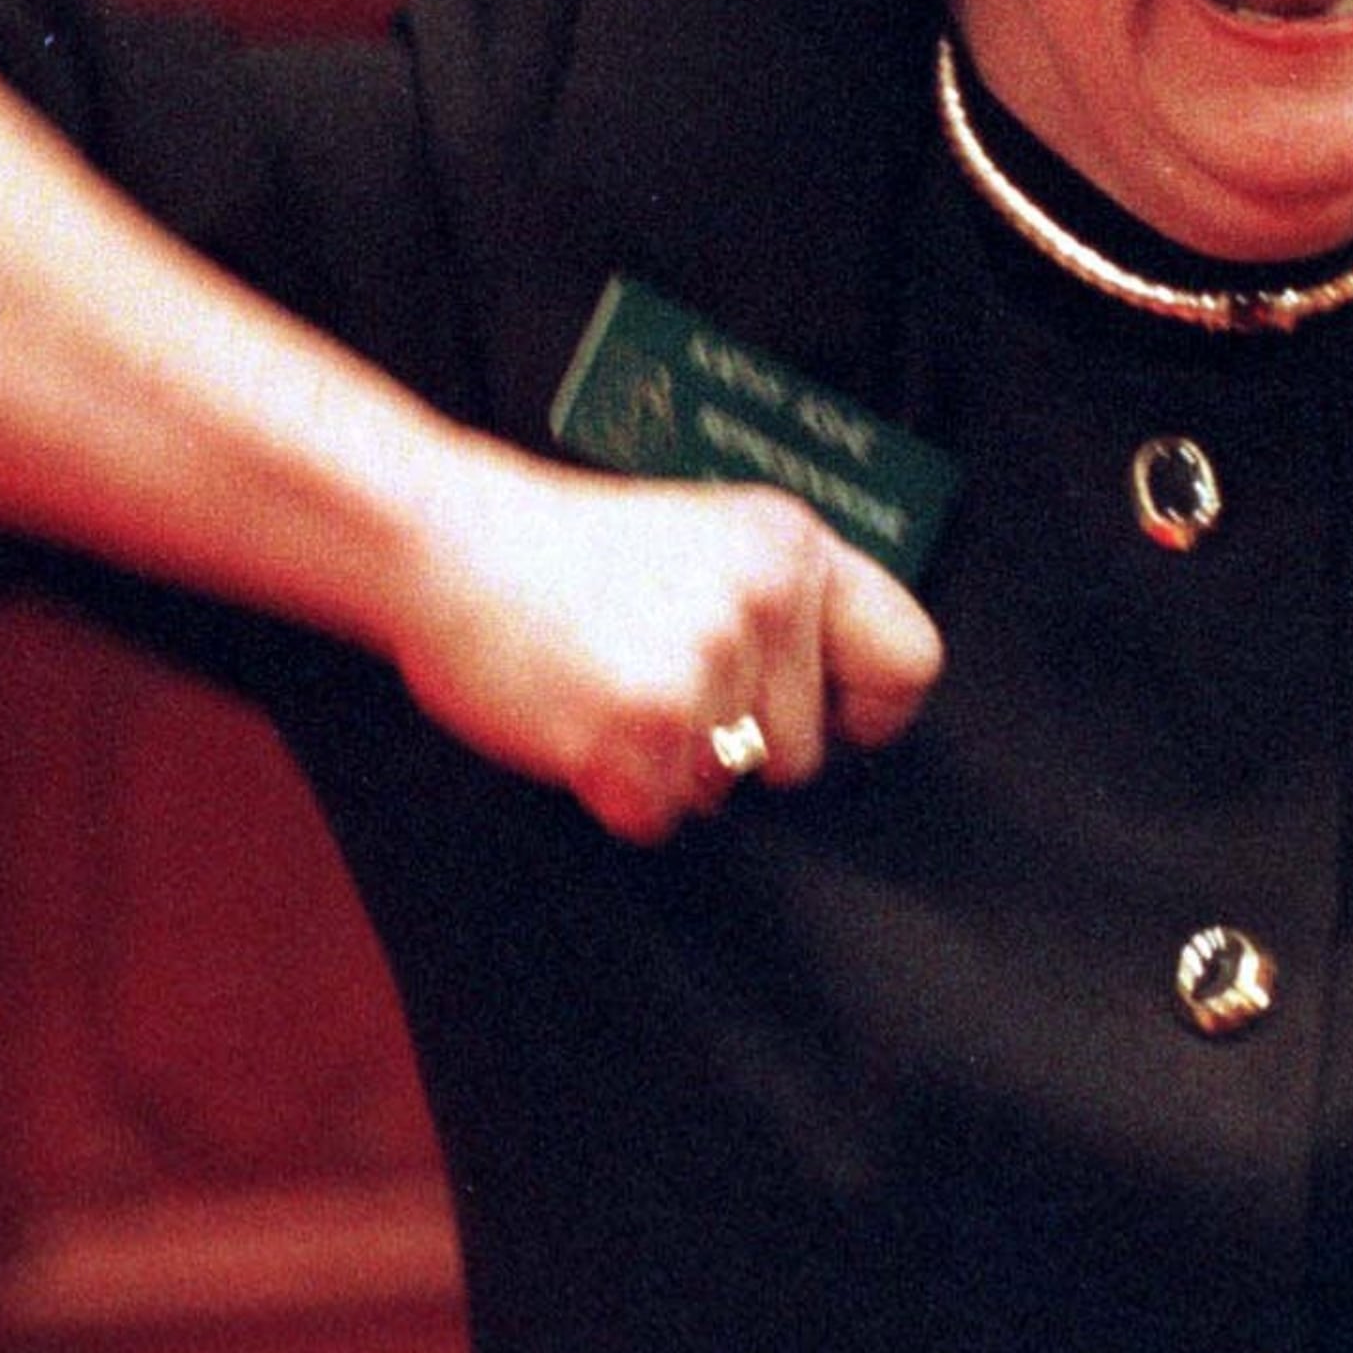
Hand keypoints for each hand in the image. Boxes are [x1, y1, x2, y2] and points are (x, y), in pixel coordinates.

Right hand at [390, 451, 943, 842]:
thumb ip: (784, 600)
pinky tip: (576, 718)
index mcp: (791, 548)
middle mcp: (765, 600)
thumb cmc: (565, 550)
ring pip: (723, 790)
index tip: (835, 719)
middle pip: (802, 754)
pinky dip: (612, 791)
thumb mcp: (710, 536)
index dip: (871, 711)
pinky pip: (656, 816)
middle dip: (731, 743)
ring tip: (607, 683)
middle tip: (653, 675)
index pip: (908, 659)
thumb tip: (849, 695)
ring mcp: (706, 664)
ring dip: (666, 766)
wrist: (443, 542)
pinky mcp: (645, 726)